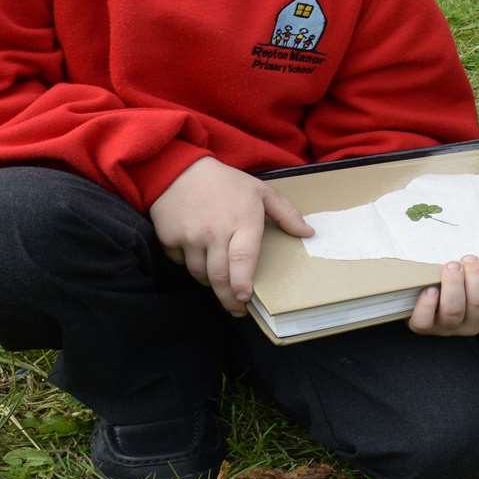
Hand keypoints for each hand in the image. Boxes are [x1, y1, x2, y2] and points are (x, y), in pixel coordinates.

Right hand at [150, 157, 310, 315]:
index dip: (242, 284)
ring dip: (210, 282)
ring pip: (200, 274)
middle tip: (236, 308)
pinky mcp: (169, 239)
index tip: (245, 299)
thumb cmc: (225, 182)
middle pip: (220, 276)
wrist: (179, 170)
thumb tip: (308, 234)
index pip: (243, 259)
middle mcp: (215, 232)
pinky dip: (190, 264)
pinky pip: (181, 262)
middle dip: (228, 298)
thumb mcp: (260, 191)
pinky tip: (197, 256)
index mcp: (242, 220)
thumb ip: (286, 213)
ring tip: (220, 281)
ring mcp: (190, 236)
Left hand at [408, 255, 478, 336]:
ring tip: (452, 266)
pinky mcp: (423, 326)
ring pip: (454, 310)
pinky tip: (431, 289)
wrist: (431, 312)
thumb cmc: (465, 295)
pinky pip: (425, 321)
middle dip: (476, 278)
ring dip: (454, 285)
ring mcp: (447, 327)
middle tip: (469, 259)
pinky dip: (428, 304)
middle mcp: (472, 324)